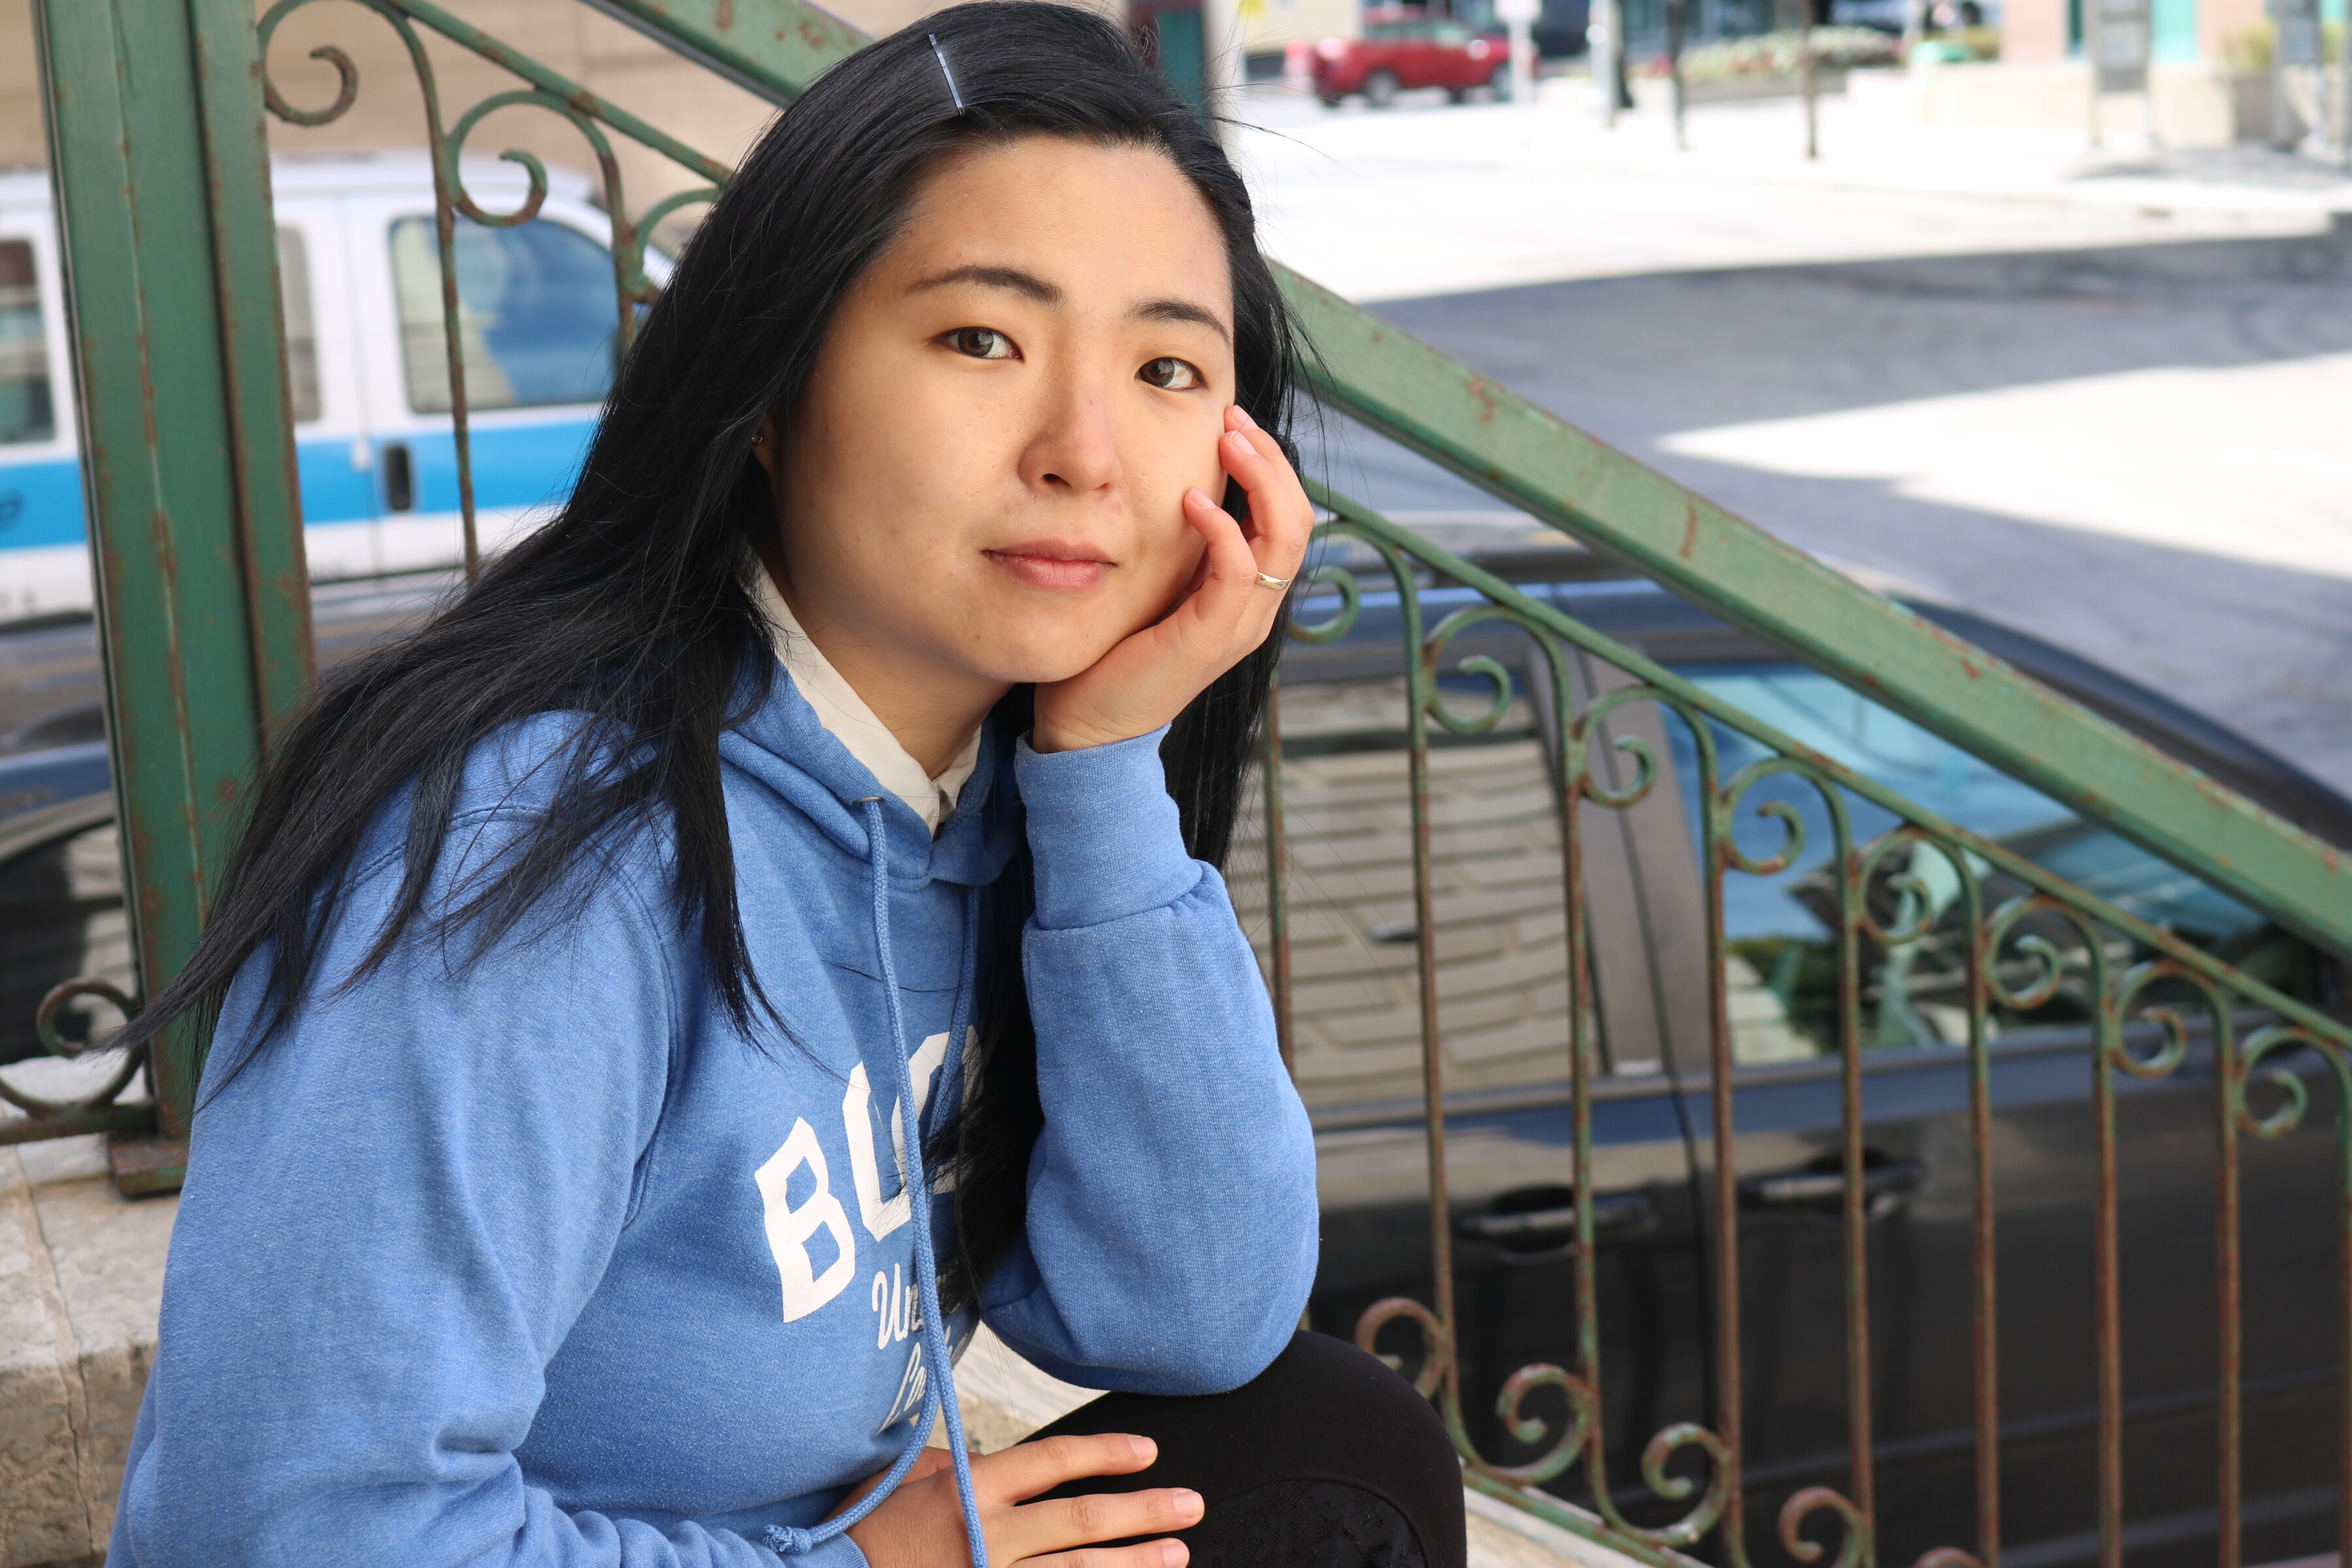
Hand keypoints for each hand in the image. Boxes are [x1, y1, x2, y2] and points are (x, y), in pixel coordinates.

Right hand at [842, 1432, 1201, 1567]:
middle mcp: (988, 1536)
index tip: (1147, 1450)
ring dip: (1134, 1564)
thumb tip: (996, 1460)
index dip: (1106, 1452)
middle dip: (1145, 1511)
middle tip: (1191, 1505)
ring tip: (1177, 1556)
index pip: (1054, 1460)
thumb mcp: (902, 1482)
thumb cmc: (861, 1533)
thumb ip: (954, 1468)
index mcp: (969, 1489)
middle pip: (1083, 1519)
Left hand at [1031, 405, 1311, 753]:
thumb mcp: (1157, 585)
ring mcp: (1238, 627)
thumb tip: (1177, 484)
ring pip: (1285, 538)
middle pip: (1299, 519)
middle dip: (1273, 460)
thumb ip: (1180, 548)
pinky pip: (1239, 573)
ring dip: (1260, 479)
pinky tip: (1192, 500)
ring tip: (1227, 440)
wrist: (1088, 724)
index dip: (1272, 465)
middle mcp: (1256, 610)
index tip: (1232, 423)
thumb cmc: (1114, 651)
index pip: (1290, 517)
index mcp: (1249, 595)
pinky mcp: (1209, 640)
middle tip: (1233, 420)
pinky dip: (1223, 528)